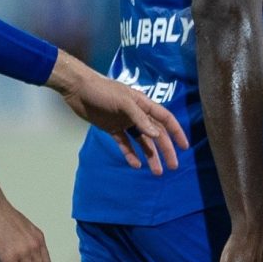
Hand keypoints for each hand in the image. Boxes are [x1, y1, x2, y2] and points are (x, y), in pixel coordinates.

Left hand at [49, 53, 188, 172]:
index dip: (176, 132)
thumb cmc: (102, 91)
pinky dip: (131, 154)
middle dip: (165, 150)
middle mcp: (137, 114)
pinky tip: (136, 165)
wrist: (78, 89)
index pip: (165, 119)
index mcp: (144, 104)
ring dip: (150, 156)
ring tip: (156, 172)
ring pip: (142, 142)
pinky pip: (125, 144)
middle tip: (172, 166)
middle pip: (156, 134)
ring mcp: (125, 122)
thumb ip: (140, 119)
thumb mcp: (123, 102)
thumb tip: (157, 135)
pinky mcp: (112, 129)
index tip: (184, 147)